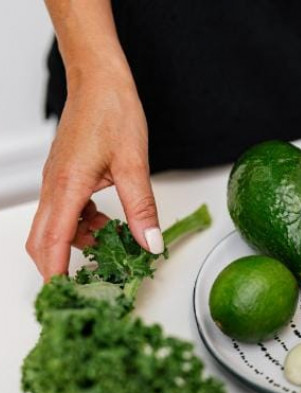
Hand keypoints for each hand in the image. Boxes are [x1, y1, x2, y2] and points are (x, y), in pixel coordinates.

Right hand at [26, 71, 161, 280]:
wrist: (100, 82)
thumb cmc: (112, 113)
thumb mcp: (134, 165)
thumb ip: (141, 208)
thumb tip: (149, 244)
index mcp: (67, 186)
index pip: (54, 241)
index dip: (55, 271)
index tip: (61, 295)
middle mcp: (55, 186)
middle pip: (43, 238)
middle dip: (57, 265)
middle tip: (81, 284)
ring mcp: (56, 181)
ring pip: (55, 226)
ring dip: (77, 243)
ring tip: (111, 248)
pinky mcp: (64, 176)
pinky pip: (65, 211)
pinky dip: (82, 225)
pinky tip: (107, 224)